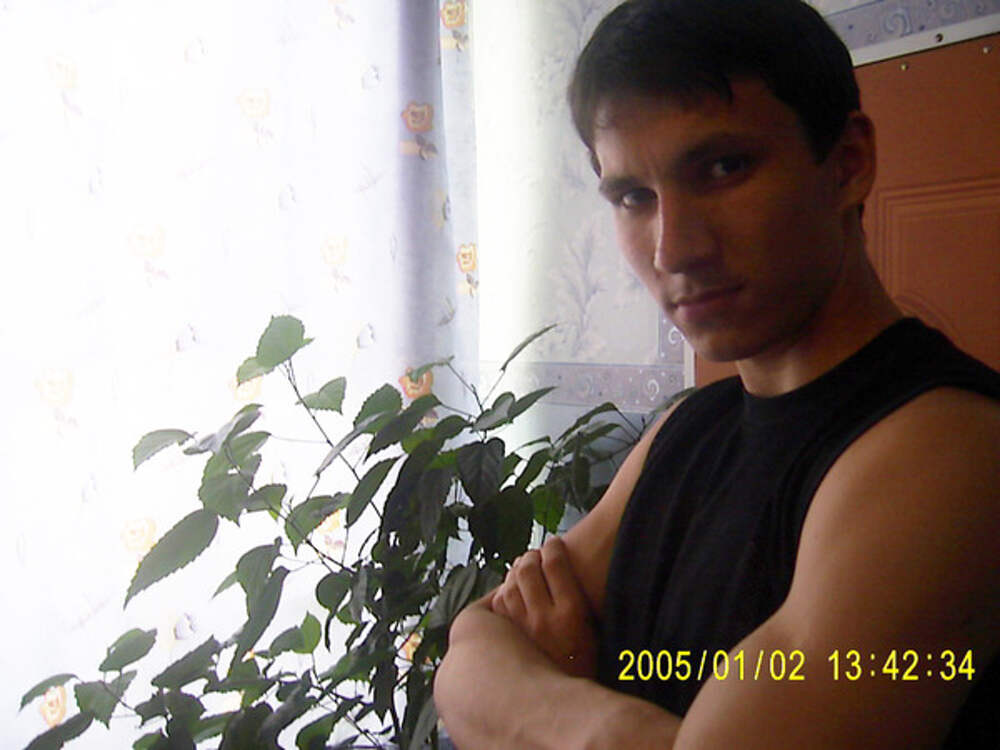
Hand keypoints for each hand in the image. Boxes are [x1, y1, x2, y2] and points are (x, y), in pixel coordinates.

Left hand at [490, 535, 597, 677]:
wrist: (565, 705)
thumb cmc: (588, 664)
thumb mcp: (597, 630)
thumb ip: (585, 599)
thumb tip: (571, 567)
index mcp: (571, 614)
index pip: (555, 563)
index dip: (553, 547)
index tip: (555, 544)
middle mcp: (542, 618)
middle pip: (527, 569)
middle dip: (531, 556)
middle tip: (536, 555)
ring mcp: (521, 629)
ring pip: (509, 585)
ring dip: (515, 572)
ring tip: (523, 569)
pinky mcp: (507, 640)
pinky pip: (498, 605)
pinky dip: (503, 593)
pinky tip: (513, 591)